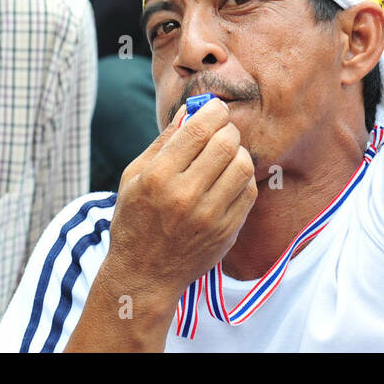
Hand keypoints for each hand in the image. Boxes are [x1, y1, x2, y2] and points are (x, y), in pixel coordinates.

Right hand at [100, 99, 257, 318]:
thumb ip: (164, 141)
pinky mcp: (227, 231)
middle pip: (226, 144)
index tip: (215, 108)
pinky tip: (228, 179)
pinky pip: (248, 191)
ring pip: (243, 165)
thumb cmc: (135, 220)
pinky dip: (242, 178)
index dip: (213, 111)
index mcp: (158, 178)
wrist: (144, 275)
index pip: (198, 130)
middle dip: (227, 129)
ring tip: (225, 155)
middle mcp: (185, 196)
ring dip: (237, 152)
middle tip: (220, 130)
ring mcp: (210, 216)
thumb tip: (190, 110)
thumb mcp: (134, 176)